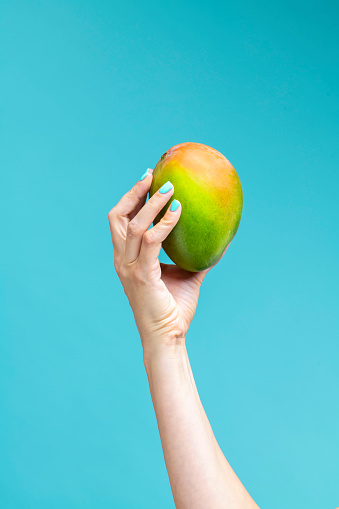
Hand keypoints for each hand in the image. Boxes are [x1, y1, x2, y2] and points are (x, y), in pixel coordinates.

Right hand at [108, 168, 215, 359]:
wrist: (168, 337)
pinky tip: (179, 211)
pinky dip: (165, 223)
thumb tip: (221, 240)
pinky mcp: (142, 275)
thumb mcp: (186, 275)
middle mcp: (122, 260)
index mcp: (127, 259)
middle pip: (118, 217)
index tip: (148, 179)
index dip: (131, 198)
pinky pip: (152, 241)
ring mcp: (129, 267)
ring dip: (152, 203)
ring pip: (134, 224)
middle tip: (153, 175)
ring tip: (170, 188)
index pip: (121, 221)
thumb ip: (197, 256)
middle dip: (133, 192)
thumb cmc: (174, 308)